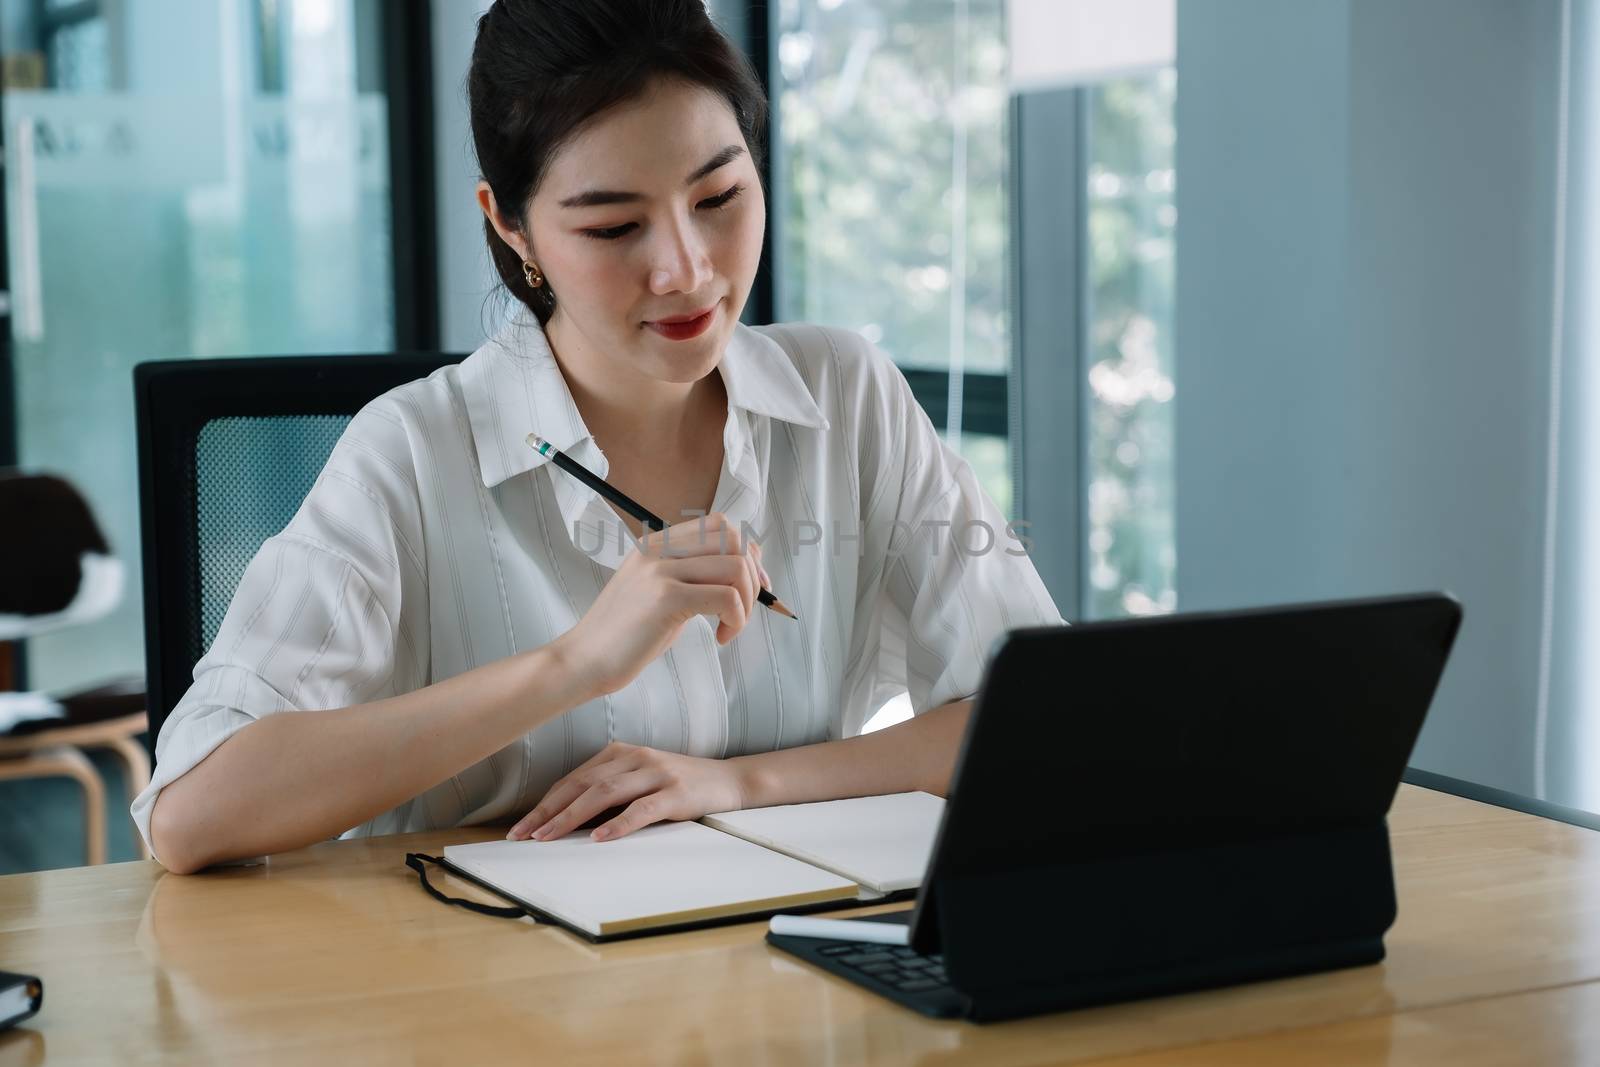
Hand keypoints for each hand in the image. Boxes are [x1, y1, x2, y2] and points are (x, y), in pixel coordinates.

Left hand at [507, 741, 746, 841]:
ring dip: (572, 817)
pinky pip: (641, 809)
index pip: (573, 779)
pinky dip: (618, 824)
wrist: (728, 781)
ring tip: (549, 837)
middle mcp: (634, 757)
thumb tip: (565, 821)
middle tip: (523, 835)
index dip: (545, 803)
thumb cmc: (678, 785)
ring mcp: (656, 773)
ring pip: (605, 794)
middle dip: (548, 811)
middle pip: (582, 784)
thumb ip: (608, 793)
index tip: (522, 827)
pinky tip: (599, 838)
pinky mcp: (676, 793)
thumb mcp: (639, 781)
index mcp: (620, 752)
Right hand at [550, 512, 768, 700]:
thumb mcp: (659, 592)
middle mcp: (659, 549)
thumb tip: (746, 571)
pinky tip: (720, 638)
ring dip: (746, 603)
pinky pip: (726, 598)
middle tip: (743, 610)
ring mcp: (661, 570)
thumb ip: (692, 575)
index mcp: (657, 543)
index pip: (720, 525)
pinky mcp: (666, 598)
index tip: (752, 587)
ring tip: (728, 627)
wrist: (583, 660)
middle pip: (734, 539)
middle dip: (753, 576)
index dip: (748, 553)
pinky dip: (736, 621)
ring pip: (736, 568)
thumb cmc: (625, 635)